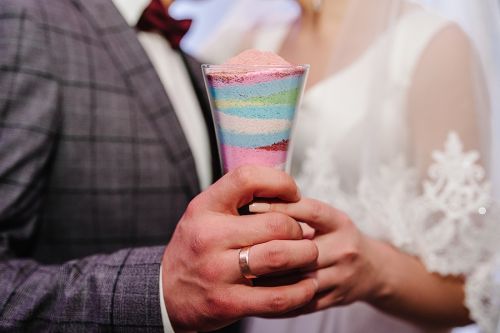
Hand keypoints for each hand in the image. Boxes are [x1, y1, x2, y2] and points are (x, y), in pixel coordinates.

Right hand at [162, 166, 318, 330]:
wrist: (165, 293)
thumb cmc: (194, 248)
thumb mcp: (203, 213)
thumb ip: (236, 200)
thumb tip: (286, 193)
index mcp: (204, 208)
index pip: (246, 178)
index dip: (279, 182)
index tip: (293, 194)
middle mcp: (209, 236)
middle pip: (275, 223)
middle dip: (299, 228)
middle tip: (303, 234)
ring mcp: (218, 271)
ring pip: (279, 256)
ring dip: (305, 255)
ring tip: (308, 255)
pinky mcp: (228, 303)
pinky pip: (277, 297)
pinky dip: (301, 292)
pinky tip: (307, 286)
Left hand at [251, 198, 390, 313]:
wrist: (373, 269)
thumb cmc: (338, 237)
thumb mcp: (326, 217)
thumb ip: (297, 211)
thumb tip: (256, 199)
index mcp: (339, 222)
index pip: (310, 211)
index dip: (280, 207)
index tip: (251, 206)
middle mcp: (343, 248)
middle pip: (302, 249)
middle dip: (269, 247)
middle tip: (238, 243)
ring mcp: (341, 277)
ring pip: (298, 279)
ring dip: (268, 276)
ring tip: (242, 269)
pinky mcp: (334, 299)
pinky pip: (300, 302)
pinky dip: (276, 298)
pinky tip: (255, 291)